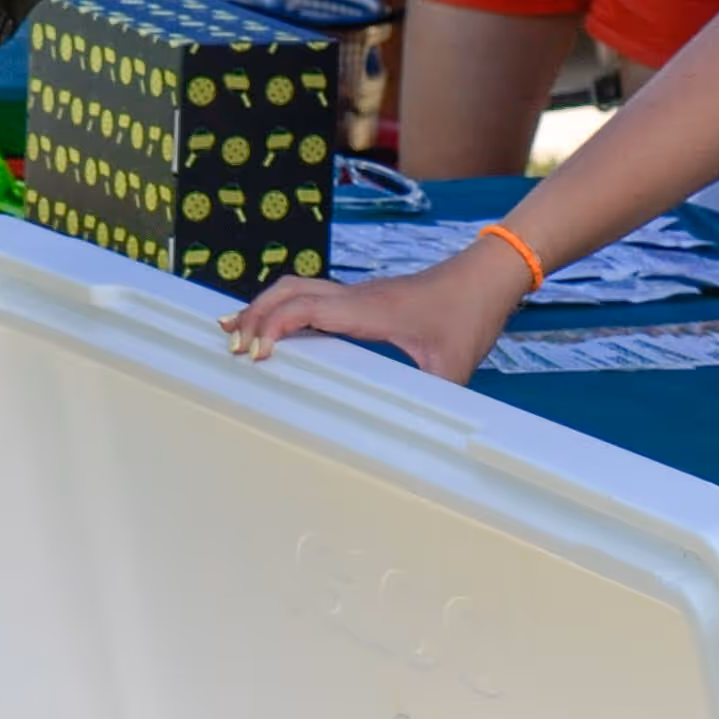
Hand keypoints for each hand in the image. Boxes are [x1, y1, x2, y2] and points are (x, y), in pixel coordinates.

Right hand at [227, 228, 536, 386]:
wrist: (487, 276)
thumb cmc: (469, 316)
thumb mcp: (454, 367)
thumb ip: (432, 403)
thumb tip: (421, 443)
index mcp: (369, 310)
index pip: (307, 308)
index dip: (274, 325)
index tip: (256, 352)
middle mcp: (356, 297)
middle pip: (289, 291)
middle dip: (255, 314)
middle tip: (231, 345)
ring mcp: (358, 294)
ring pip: (298, 288)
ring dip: (265, 306)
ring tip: (235, 329)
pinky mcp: (363, 298)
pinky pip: (313, 296)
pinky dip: (285, 306)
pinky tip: (277, 325)